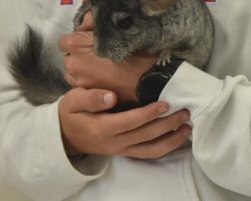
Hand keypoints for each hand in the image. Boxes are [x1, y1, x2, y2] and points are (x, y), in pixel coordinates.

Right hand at [58, 87, 190, 157]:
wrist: (64, 136)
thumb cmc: (70, 113)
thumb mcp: (73, 100)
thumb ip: (91, 98)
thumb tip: (111, 96)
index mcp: (102, 128)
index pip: (131, 121)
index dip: (149, 113)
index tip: (165, 103)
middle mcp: (114, 143)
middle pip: (146, 136)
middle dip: (167, 124)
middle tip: (184, 111)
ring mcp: (121, 150)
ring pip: (151, 150)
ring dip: (171, 139)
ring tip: (187, 127)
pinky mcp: (125, 151)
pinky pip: (148, 153)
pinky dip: (164, 147)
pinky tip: (176, 137)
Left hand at [59, 28, 155, 103]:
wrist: (150, 78)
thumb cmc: (135, 50)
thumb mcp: (116, 27)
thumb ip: (95, 20)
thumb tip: (87, 16)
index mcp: (76, 46)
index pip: (65, 40)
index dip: (77, 37)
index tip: (90, 38)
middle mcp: (73, 65)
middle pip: (70, 56)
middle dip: (80, 53)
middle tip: (99, 49)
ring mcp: (81, 83)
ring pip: (75, 72)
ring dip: (84, 67)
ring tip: (102, 64)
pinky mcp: (90, 95)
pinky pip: (84, 84)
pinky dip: (91, 79)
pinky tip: (106, 75)